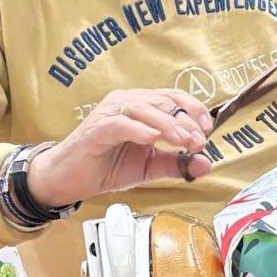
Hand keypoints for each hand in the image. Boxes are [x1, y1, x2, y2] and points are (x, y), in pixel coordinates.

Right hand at [27, 88, 214, 207]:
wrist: (69, 179)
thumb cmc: (107, 167)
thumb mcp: (149, 167)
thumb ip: (176, 164)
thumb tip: (206, 163)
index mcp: (142, 107)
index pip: (173, 98)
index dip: (194, 110)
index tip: (208, 131)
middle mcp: (127, 103)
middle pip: (164, 101)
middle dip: (186, 121)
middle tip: (199, 141)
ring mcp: (110, 113)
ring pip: (145, 108)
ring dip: (168, 125)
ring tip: (183, 141)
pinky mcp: (96, 129)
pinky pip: (120, 123)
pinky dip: (138, 130)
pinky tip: (152, 139)